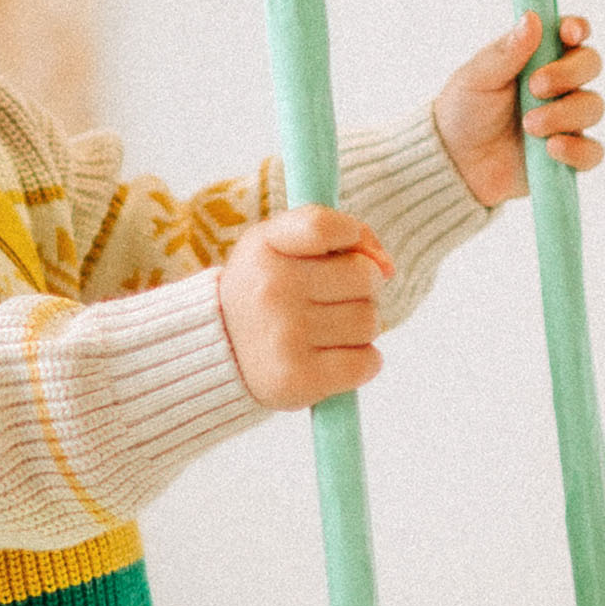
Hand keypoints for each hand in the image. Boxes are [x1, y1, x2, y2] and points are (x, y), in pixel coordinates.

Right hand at [217, 205, 393, 409]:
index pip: (327, 226)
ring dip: (357, 330)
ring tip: (322, 333)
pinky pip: (367, 363)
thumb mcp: (280, 245)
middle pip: (366, 277)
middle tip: (325, 302)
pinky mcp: (296, 379)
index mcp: (263, 248)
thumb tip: (388, 267)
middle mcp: (271, 290)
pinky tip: (331, 359)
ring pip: (369, 322)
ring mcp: (283, 337)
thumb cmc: (262, 293)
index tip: (338, 254)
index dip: (350, 237)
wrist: (216, 355)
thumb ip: (339, 234)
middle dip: (358, 291)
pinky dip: (360, 363)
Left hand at [433, 10, 604, 205]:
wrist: (452, 164)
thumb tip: (531, 18)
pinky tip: (552, 148)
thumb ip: (505, 53)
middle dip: (569, 73)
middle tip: (535, 87)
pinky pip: (592, 152)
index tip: (569, 34)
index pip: (571, 34)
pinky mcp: (567, 155)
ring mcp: (566, 119)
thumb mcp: (475, 79)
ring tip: (529, 125)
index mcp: (537, 57)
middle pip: (590, 64)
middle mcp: (559, 85)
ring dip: (565, 114)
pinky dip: (578, 149)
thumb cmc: (462, 113)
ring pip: (592, 107)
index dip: (576, 29)